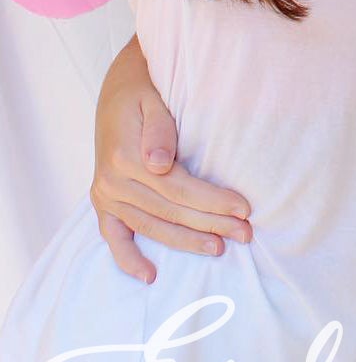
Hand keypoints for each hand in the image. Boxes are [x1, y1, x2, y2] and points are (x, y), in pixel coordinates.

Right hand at [92, 36, 253, 284]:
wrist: (118, 86)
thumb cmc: (146, 87)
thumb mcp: (153, 97)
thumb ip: (159, 129)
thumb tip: (160, 164)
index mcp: (126, 156)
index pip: (178, 189)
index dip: (212, 201)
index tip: (245, 208)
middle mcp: (112, 181)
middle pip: (170, 211)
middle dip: (210, 224)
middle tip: (246, 234)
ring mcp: (105, 195)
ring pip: (151, 226)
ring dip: (186, 241)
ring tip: (220, 248)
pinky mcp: (103, 202)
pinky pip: (113, 237)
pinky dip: (128, 259)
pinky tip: (150, 276)